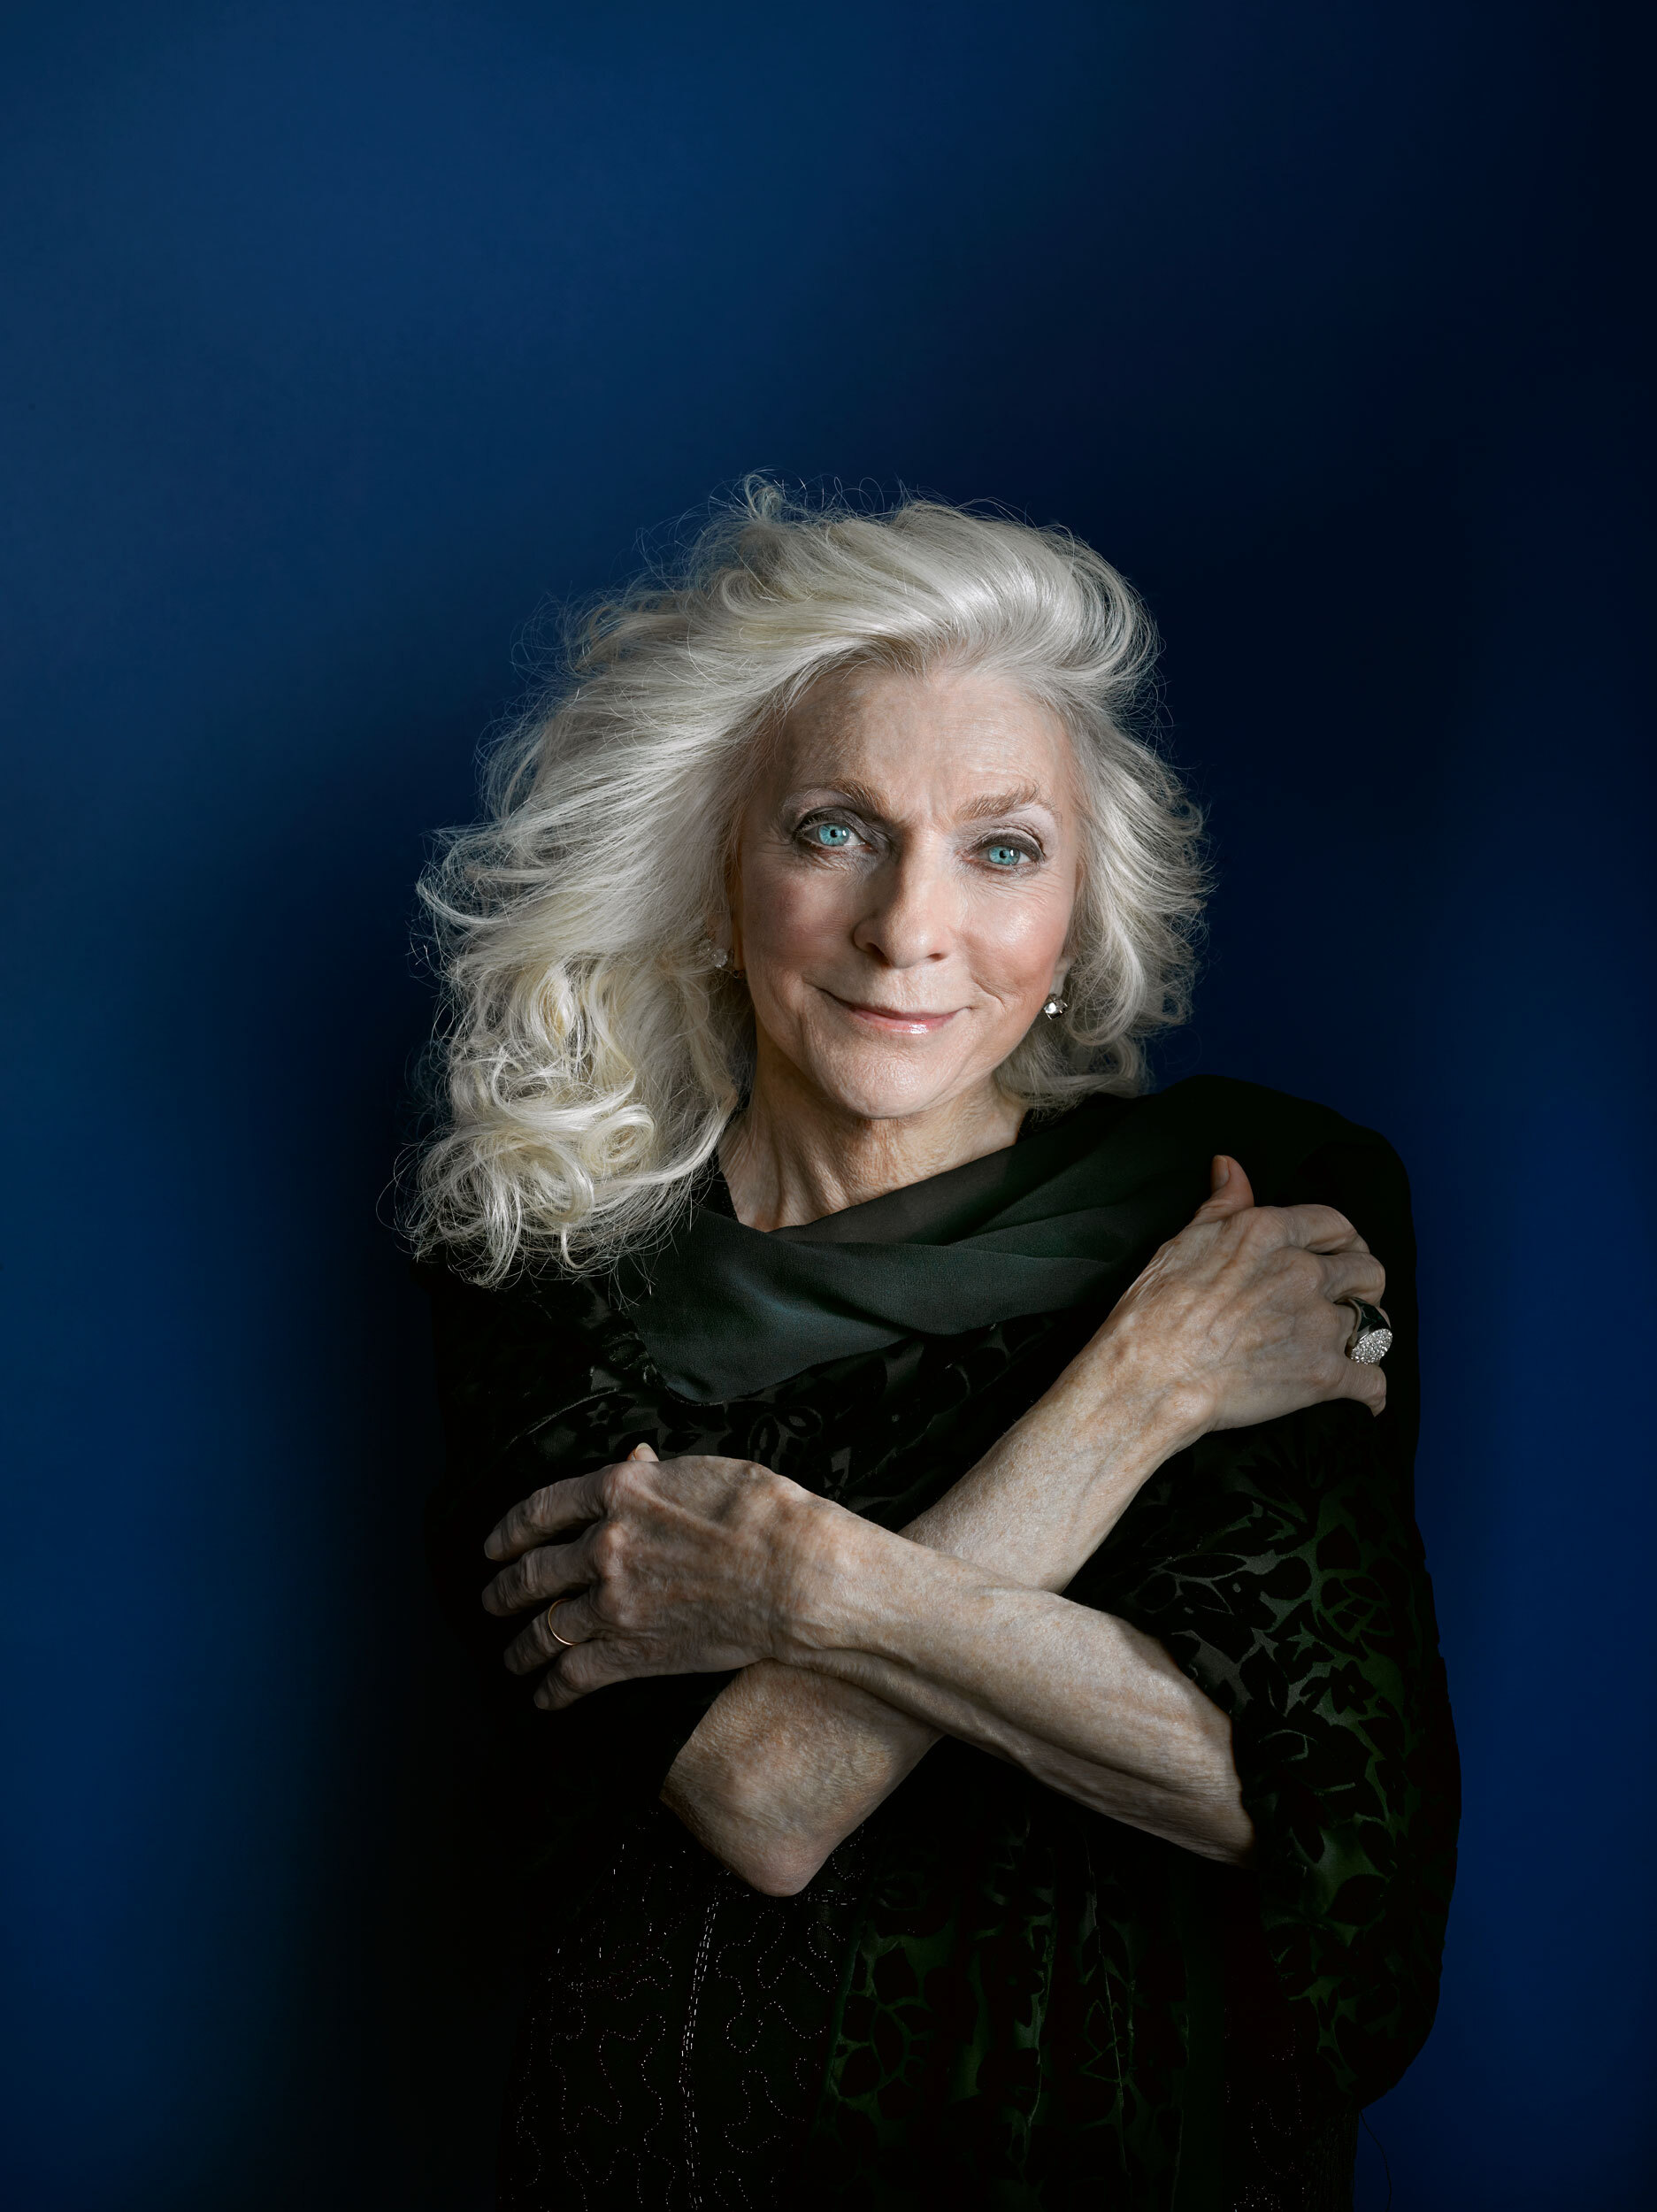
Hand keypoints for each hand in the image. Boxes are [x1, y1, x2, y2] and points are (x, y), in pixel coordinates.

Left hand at [480, 1445, 829, 1709]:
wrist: (794, 1573)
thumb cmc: (764, 1512)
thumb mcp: (703, 1471)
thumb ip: (656, 1472)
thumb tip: (636, 1458)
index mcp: (618, 1491)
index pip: (542, 1509)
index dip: (510, 1529)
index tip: (495, 1544)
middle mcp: (604, 1546)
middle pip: (534, 1573)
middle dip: (505, 1590)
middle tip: (490, 1599)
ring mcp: (614, 1603)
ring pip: (546, 1629)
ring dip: (521, 1646)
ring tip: (510, 1656)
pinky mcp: (633, 1652)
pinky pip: (575, 1676)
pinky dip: (552, 1690)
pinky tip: (543, 1698)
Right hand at [1094, 1155, 1388, 1435]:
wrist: (1149, 1377)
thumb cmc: (1154, 1311)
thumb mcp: (1184, 1241)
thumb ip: (1221, 1204)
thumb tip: (1230, 1167)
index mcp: (1270, 1233)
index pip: (1337, 1224)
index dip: (1344, 1241)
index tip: (1340, 1254)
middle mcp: (1303, 1272)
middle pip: (1369, 1271)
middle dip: (1364, 1287)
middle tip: (1350, 1300)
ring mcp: (1316, 1324)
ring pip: (1375, 1325)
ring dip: (1367, 1336)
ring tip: (1355, 1346)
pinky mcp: (1322, 1375)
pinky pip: (1372, 1382)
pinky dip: (1372, 1393)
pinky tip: (1367, 1398)